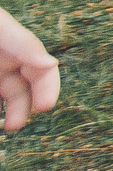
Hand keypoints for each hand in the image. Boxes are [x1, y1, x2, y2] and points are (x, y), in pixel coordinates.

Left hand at [0, 9, 60, 132]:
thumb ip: (23, 43)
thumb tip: (51, 63)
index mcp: (15, 49)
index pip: (42, 70)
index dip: (48, 88)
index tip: (44, 107)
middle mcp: (3, 64)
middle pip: (22, 91)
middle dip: (22, 109)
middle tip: (13, 126)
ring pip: (2, 99)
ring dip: (6, 114)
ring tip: (2, 127)